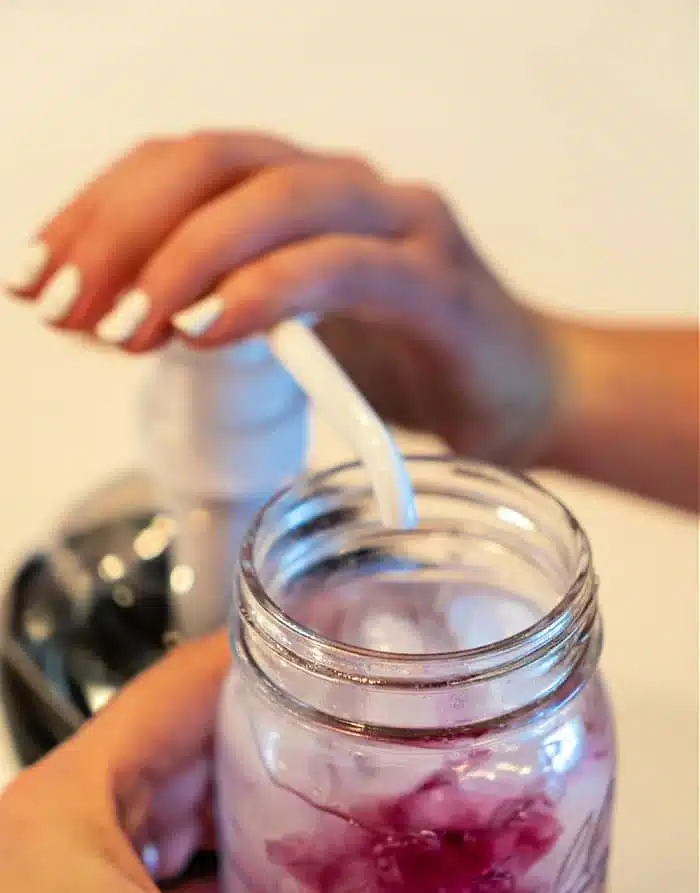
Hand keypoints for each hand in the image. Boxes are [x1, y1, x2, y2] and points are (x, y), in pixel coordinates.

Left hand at [0, 634, 573, 892]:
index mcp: (74, 802)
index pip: (192, 675)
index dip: (280, 654)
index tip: (352, 648)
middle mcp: (67, 835)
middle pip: (198, 745)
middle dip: (290, 745)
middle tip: (371, 740)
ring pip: (186, 822)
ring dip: (262, 822)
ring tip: (346, 813)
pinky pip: (172, 891)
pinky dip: (234, 892)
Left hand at [7, 131, 556, 465]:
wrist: (527, 398)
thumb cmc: (410, 364)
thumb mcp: (294, 332)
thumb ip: (219, 308)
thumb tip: (114, 314)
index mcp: (302, 191)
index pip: (180, 166)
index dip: (98, 208)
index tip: (38, 272)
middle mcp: (345, 186)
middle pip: (210, 162)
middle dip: (119, 228)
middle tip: (63, 301)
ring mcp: (396, 222)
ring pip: (270, 200)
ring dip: (179, 259)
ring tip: (123, 325)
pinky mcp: (435, 279)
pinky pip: (337, 266)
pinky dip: (263, 291)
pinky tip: (205, 328)